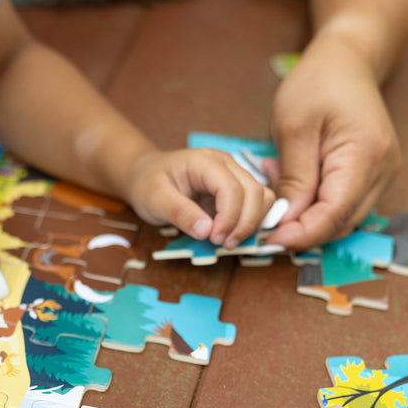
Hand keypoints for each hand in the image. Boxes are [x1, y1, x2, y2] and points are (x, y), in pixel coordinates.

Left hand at [126, 148, 275, 248]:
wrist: (146, 175)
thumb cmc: (148, 184)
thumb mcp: (156, 200)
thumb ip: (181, 214)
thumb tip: (206, 231)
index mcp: (205, 162)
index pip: (232, 188)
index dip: (229, 217)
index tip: (216, 239)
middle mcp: (226, 164)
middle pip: (254, 192)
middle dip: (244, 223)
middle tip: (223, 245)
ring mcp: (233, 175)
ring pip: (262, 197)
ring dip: (252, 222)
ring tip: (227, 242)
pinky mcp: (235, 189)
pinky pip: (256, 204)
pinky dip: (250, 221)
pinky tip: (231, 234)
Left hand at [266, 33, 400, 249]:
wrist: (344, 63)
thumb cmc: (316, 86)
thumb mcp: (293, 129)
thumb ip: (294, 179)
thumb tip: (285, 222)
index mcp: (365, 156)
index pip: (334, 214)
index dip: (300, 234)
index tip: (267, 240)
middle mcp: (381, 171)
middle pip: (340, 224)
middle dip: (300, 233)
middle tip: (262, 229)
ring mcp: (380, 175)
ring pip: (342, 220)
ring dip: (306, 223)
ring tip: (274, 208)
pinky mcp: (371, 177)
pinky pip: (342, 207)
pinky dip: (315, 210)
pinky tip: (291, 197)